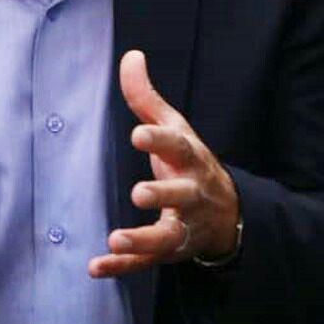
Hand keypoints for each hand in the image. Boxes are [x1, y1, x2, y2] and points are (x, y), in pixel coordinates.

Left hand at [88, 50, 238, 277]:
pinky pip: (146, 263)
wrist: (227, 215)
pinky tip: (96, 267)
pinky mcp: (169, 251)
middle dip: (162, 195)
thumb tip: (130, 55)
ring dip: (142, 239)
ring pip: (166, 236)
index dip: (160, 140)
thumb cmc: (191, 163)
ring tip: (116, 240)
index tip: (138, 134)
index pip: (178, 147)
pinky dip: (122, 268)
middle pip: (181, 195)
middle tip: (139, 193)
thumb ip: (147, 97)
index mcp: (190, 159)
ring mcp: (183, 226)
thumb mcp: (176, 128)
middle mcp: (191, 194)